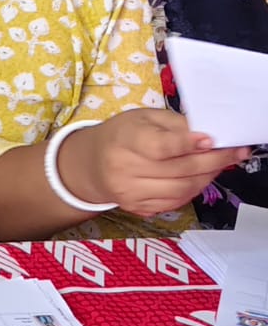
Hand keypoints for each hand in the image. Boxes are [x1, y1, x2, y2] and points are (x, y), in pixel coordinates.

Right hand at [59, 108, 248, 217]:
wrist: (92, 163)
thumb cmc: (123, 134)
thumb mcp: (145, 118)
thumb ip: (176, 124)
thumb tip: (210, 135)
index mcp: (124, 140)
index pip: (161, 147)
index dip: (189, 144)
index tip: (212, 140)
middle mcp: (124, 169)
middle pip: (179, 170)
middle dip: (214, 161)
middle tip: (234, 152)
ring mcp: (130, 192)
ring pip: (182, 189)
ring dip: (207, 177)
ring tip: (218, 164)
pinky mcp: (136, 208)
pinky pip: (175, 203)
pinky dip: (193, 190)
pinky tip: (198, 178)